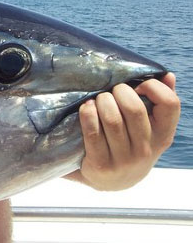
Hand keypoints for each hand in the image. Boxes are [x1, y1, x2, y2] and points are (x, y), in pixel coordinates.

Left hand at [68, 73, 179, 190]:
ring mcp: (124, 159)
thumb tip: (167, 75)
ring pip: (112, 120)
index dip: (153, 88)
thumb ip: (159, 102)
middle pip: (134, 109)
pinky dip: (87, 114)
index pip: (170, 104)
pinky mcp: (101, 164)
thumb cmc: (131, 143)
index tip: (138, 85)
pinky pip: (93, 132)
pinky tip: (86, 108)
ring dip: (101, 101)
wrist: (112, 180)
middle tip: (111, 90)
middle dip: (119, 91)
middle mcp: (146, 149)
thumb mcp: (150, 129)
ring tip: (98, 99)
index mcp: (163, 136)